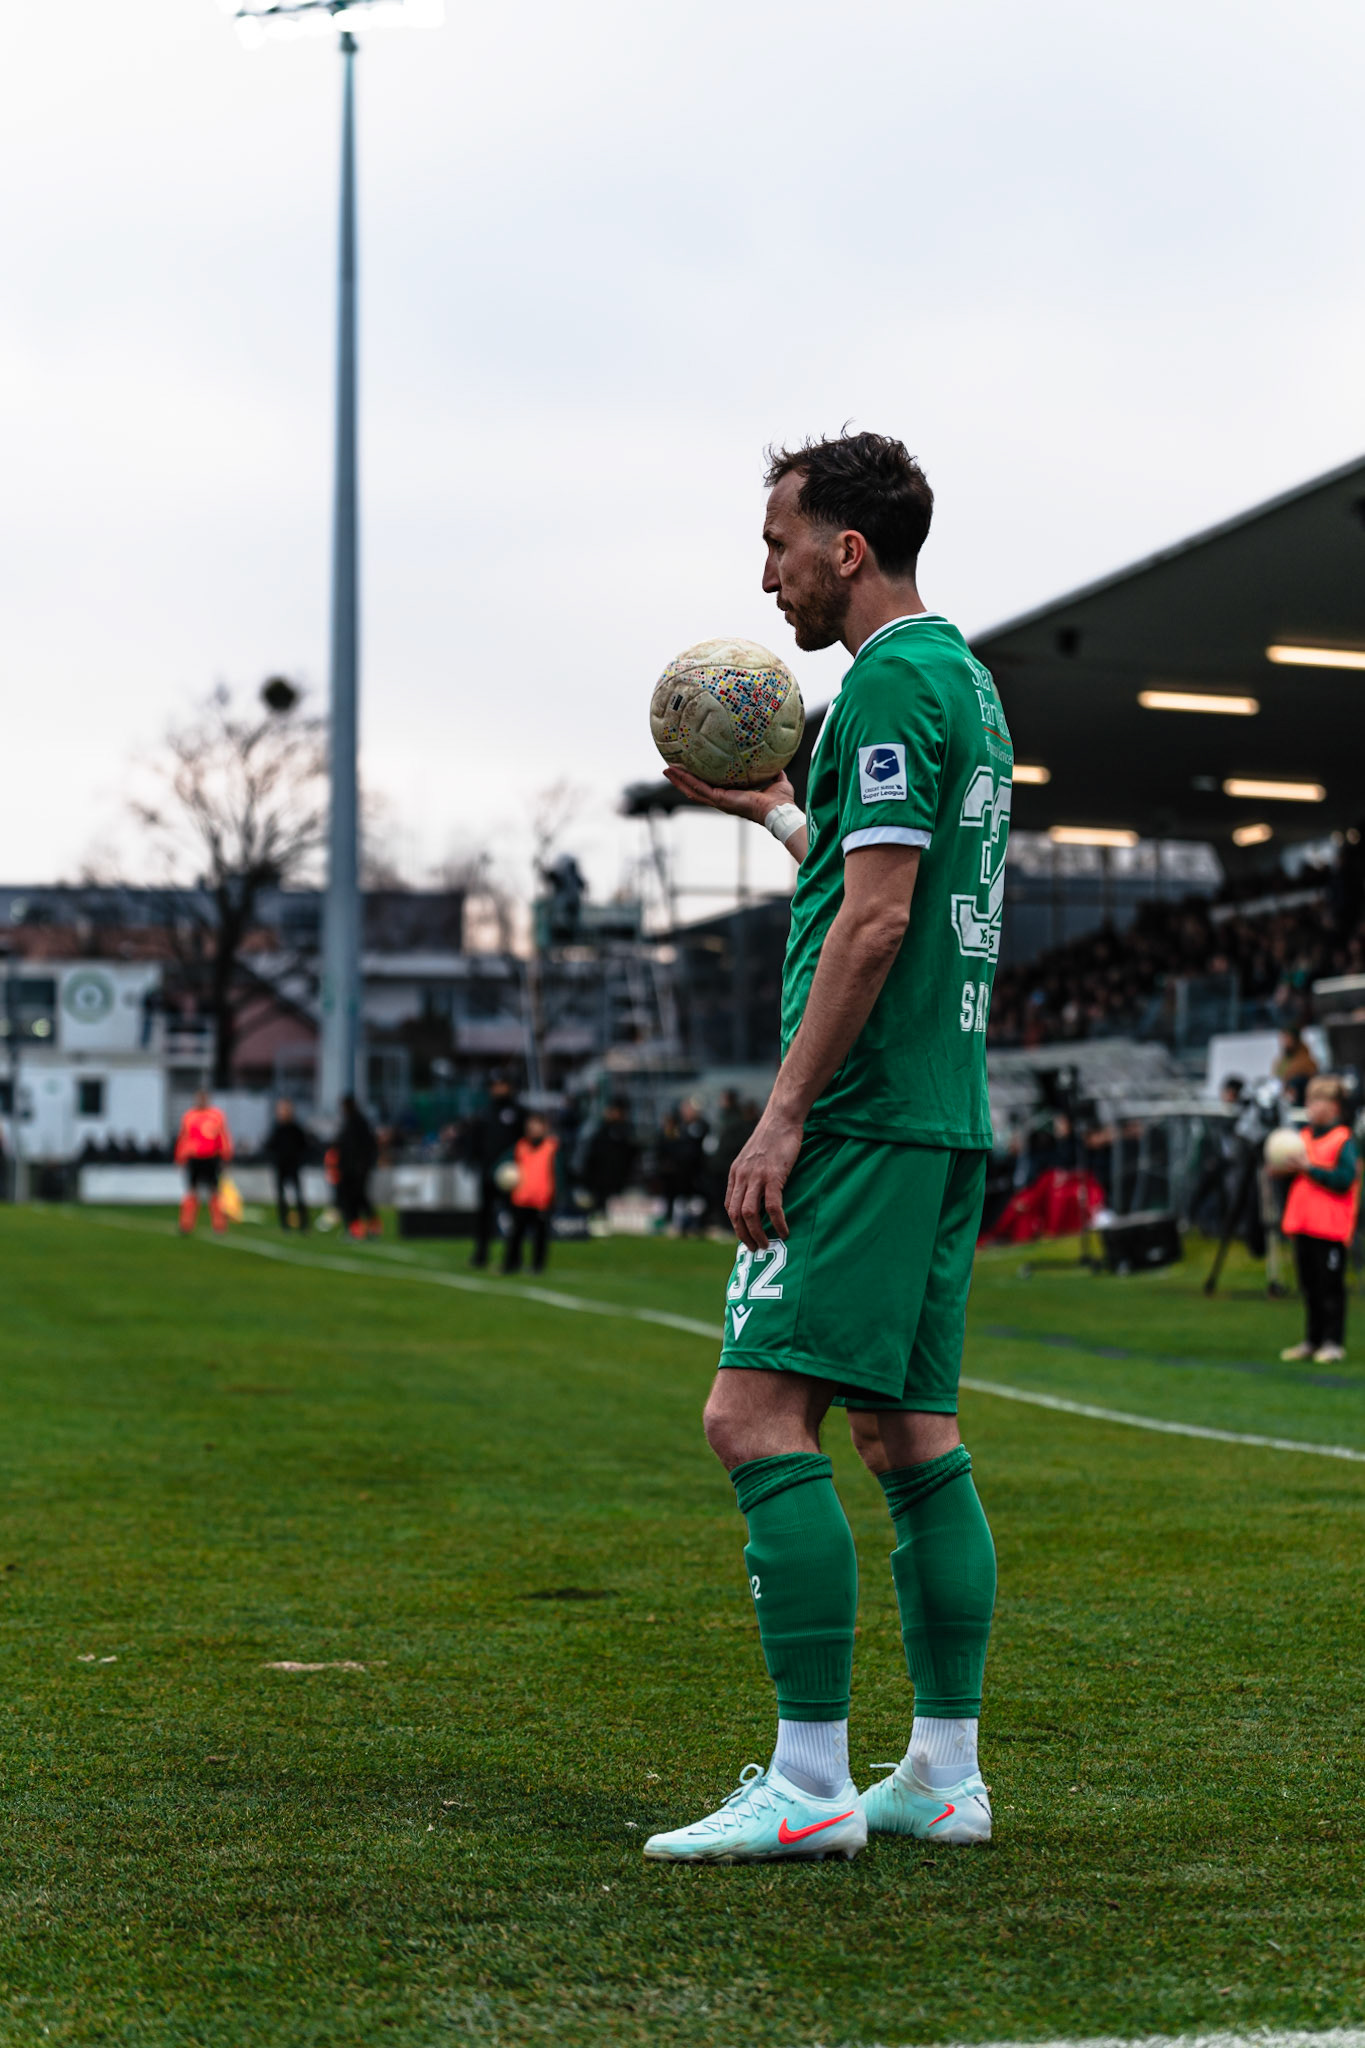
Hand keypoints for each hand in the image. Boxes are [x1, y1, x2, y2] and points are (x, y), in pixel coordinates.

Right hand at [663, 765, 793, 824]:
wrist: (779, 811)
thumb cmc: (780, 801)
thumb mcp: (776, 780)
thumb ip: (773, 771)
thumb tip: (775, 760)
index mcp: (733, 797)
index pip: (712, 789)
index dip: (701, 781)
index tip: (692, 771)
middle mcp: (723, 801)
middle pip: (696, 790)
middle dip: (683, 781)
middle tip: (671, 770)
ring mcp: (719, 802)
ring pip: (693, 790)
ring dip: (679, 780)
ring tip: (667, 770)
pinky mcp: (719, 800)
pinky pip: (698, 788)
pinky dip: (685, 780)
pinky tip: (675, 772)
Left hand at [726, 1107, 802, 1250]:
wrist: (781, 1118)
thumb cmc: (772, 1138)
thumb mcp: (752, 1157)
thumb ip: (750, 1175)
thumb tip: (755, 1195)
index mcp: (735, 1173)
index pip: (729, 1206)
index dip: (736, 1225)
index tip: (746, 1237)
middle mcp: (742, 1176)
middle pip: (735, 1215)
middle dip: (743, 1236)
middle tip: (755, 1249)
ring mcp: (756, 1176)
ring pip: (750, 1214)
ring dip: (758, 1234)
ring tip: (768, 1244)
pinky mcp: (774, 1175)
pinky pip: (773, 1206)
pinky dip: (777, 1223)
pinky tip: (784, 1231)